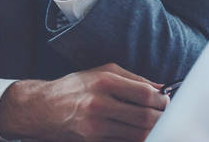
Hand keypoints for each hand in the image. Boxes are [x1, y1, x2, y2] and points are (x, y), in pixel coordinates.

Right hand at [0, 63, 167, 141]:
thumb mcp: (100, 72)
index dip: (162, 99)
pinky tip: (137, 131)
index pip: (145, 93)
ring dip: (153, 130)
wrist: (43, 108)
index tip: (165, 100)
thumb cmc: (74, 87)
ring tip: (155, 123)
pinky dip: (136, 138)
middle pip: (145, 117)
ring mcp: (96, 126)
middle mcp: (99, 104)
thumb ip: (132, 78)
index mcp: (103, 82)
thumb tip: (160, 88)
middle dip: (162, 117)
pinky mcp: (94, 141)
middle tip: (165, 114)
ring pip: (139, 134)